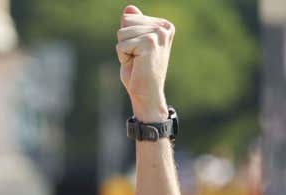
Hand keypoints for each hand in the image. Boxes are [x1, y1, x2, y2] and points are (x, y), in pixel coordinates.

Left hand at [116, 5, 173, 121]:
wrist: (147, 94)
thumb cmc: (139, 72)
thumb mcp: (133, 44)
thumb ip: (133, 26)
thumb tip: (129, 8)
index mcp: (163, 25)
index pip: (129, 17)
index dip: (126, 38)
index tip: (138, 52)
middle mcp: (164, 27)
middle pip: (125, 22)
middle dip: (124, 42)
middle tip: (137, 58)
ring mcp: (158, 34)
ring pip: (122, 33)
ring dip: (124, 50)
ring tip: (137, 61)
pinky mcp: (150, 43)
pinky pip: (121, 44)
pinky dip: (123, 57)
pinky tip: (136, 65)